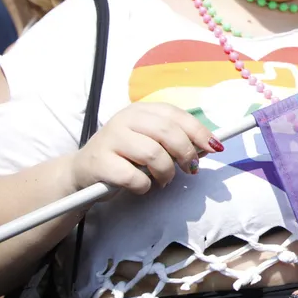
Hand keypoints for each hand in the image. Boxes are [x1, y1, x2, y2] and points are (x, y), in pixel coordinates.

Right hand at [67, 103, 216, 193]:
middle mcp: (124, 119)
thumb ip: (175, 140)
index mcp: (140, 110)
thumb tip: (209, 146)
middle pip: (168, 132)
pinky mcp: (100, 162)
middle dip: (186, 153)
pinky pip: (134, 177)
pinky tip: (141, 186)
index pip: (176, 115)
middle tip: (190, 169)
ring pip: (154, 154)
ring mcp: (110, 139)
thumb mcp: (150, 141)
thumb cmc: (125, 157)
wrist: (83, 173)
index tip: (214, 147)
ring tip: (163, 180)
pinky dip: (144, 186)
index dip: (198, 131)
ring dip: (166, 173)